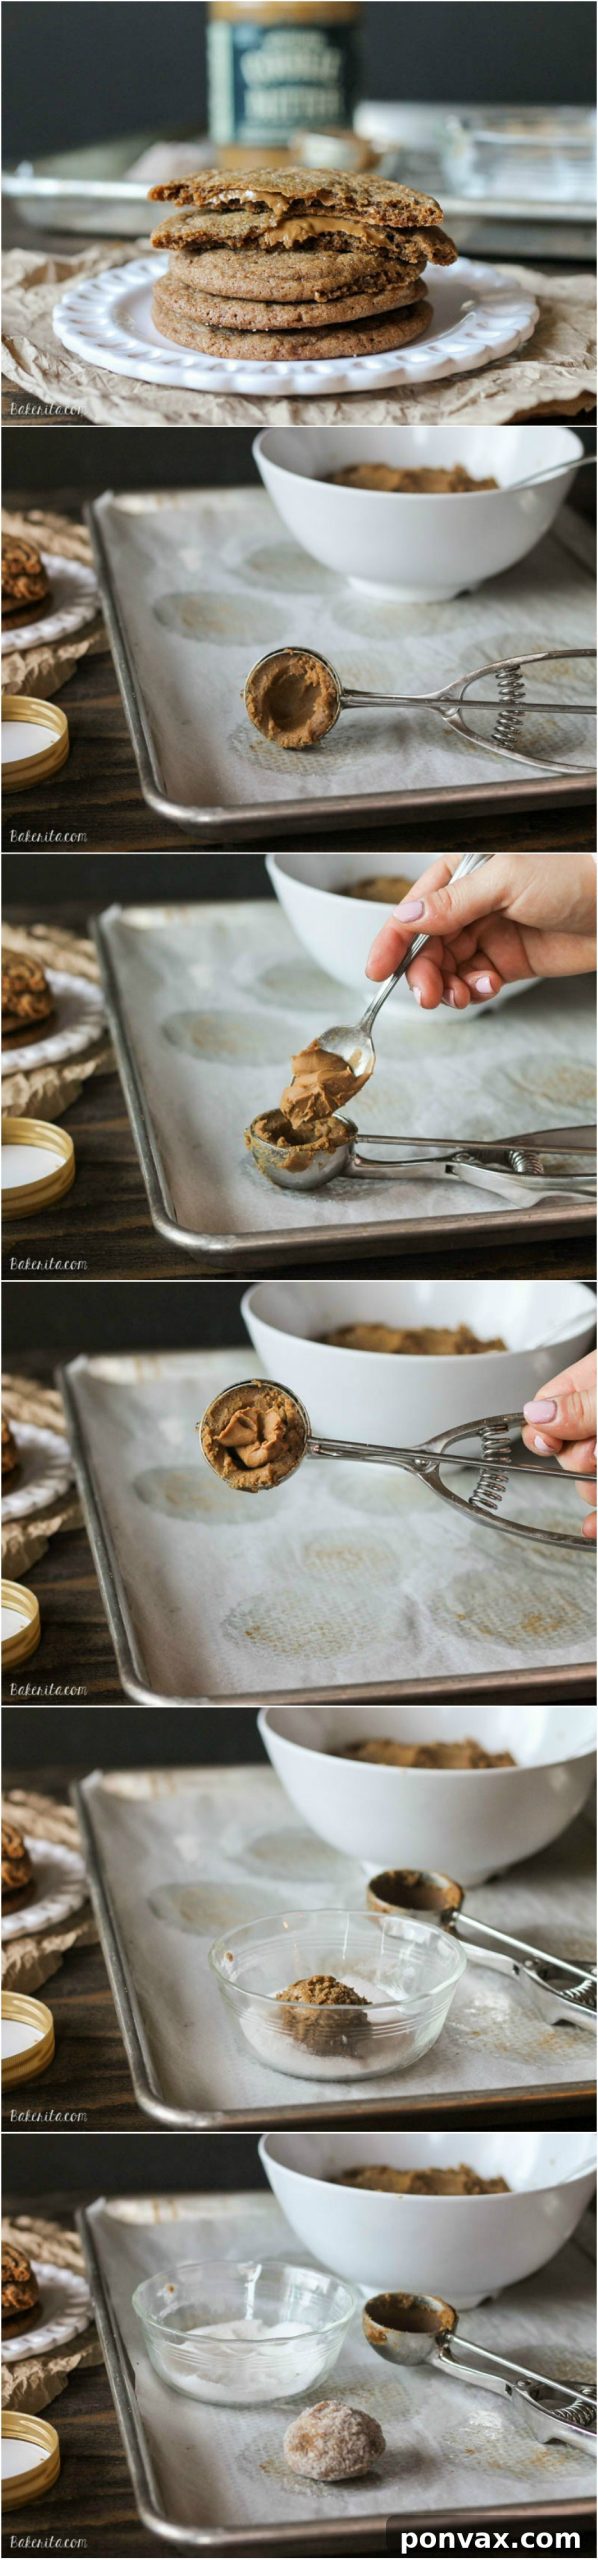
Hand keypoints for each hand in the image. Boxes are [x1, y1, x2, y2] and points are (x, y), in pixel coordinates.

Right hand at [365, 853, 596, 1009]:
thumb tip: (409, 917)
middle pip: (428, 945)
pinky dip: (474, 990)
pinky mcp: (508, 961)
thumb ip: (454, 902)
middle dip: (423, 973)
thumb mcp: (506, 880)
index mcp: (464, 872)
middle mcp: (472, 903)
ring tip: (461, 994)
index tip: (377, 969)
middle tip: (427, 994)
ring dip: (448, 986)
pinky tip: (487, 986)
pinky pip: (475, 981)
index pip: (416, 909)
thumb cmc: (575, 874)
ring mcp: (490, 933)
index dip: (392, 940)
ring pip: (449, 968)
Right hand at [522, 1349, 595, 1541]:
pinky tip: (591, 1527)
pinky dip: (596, 1517)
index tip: (549, 1445)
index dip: (543, 1433)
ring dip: (591, 1489)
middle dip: (576, 1463)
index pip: (546, 1410)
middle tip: (597, 1454)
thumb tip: (537, 1415)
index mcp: (591, 1385)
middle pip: (567, 1453)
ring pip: (587, 1482)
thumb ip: (581, 1404)